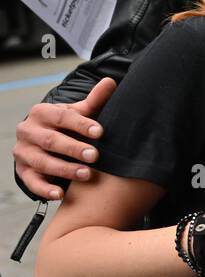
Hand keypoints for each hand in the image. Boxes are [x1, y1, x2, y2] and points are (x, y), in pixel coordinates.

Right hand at [14, 77, 115, 200]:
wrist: (41, 140)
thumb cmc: (66, 125)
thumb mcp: (77, 112)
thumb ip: (94, 101)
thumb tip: (111, 82)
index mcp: (42, 112)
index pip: (62, 117)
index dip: (81, 124)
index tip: (100, 132)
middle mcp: (28, 131)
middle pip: (51, 140)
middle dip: (74, 148)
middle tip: (95, 156)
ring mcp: (23, 152)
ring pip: (42, 161)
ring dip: (64, 169)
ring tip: (86, 175)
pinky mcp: (22, 170)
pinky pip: (31, 181)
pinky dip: (44, 189)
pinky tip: (60, 194)